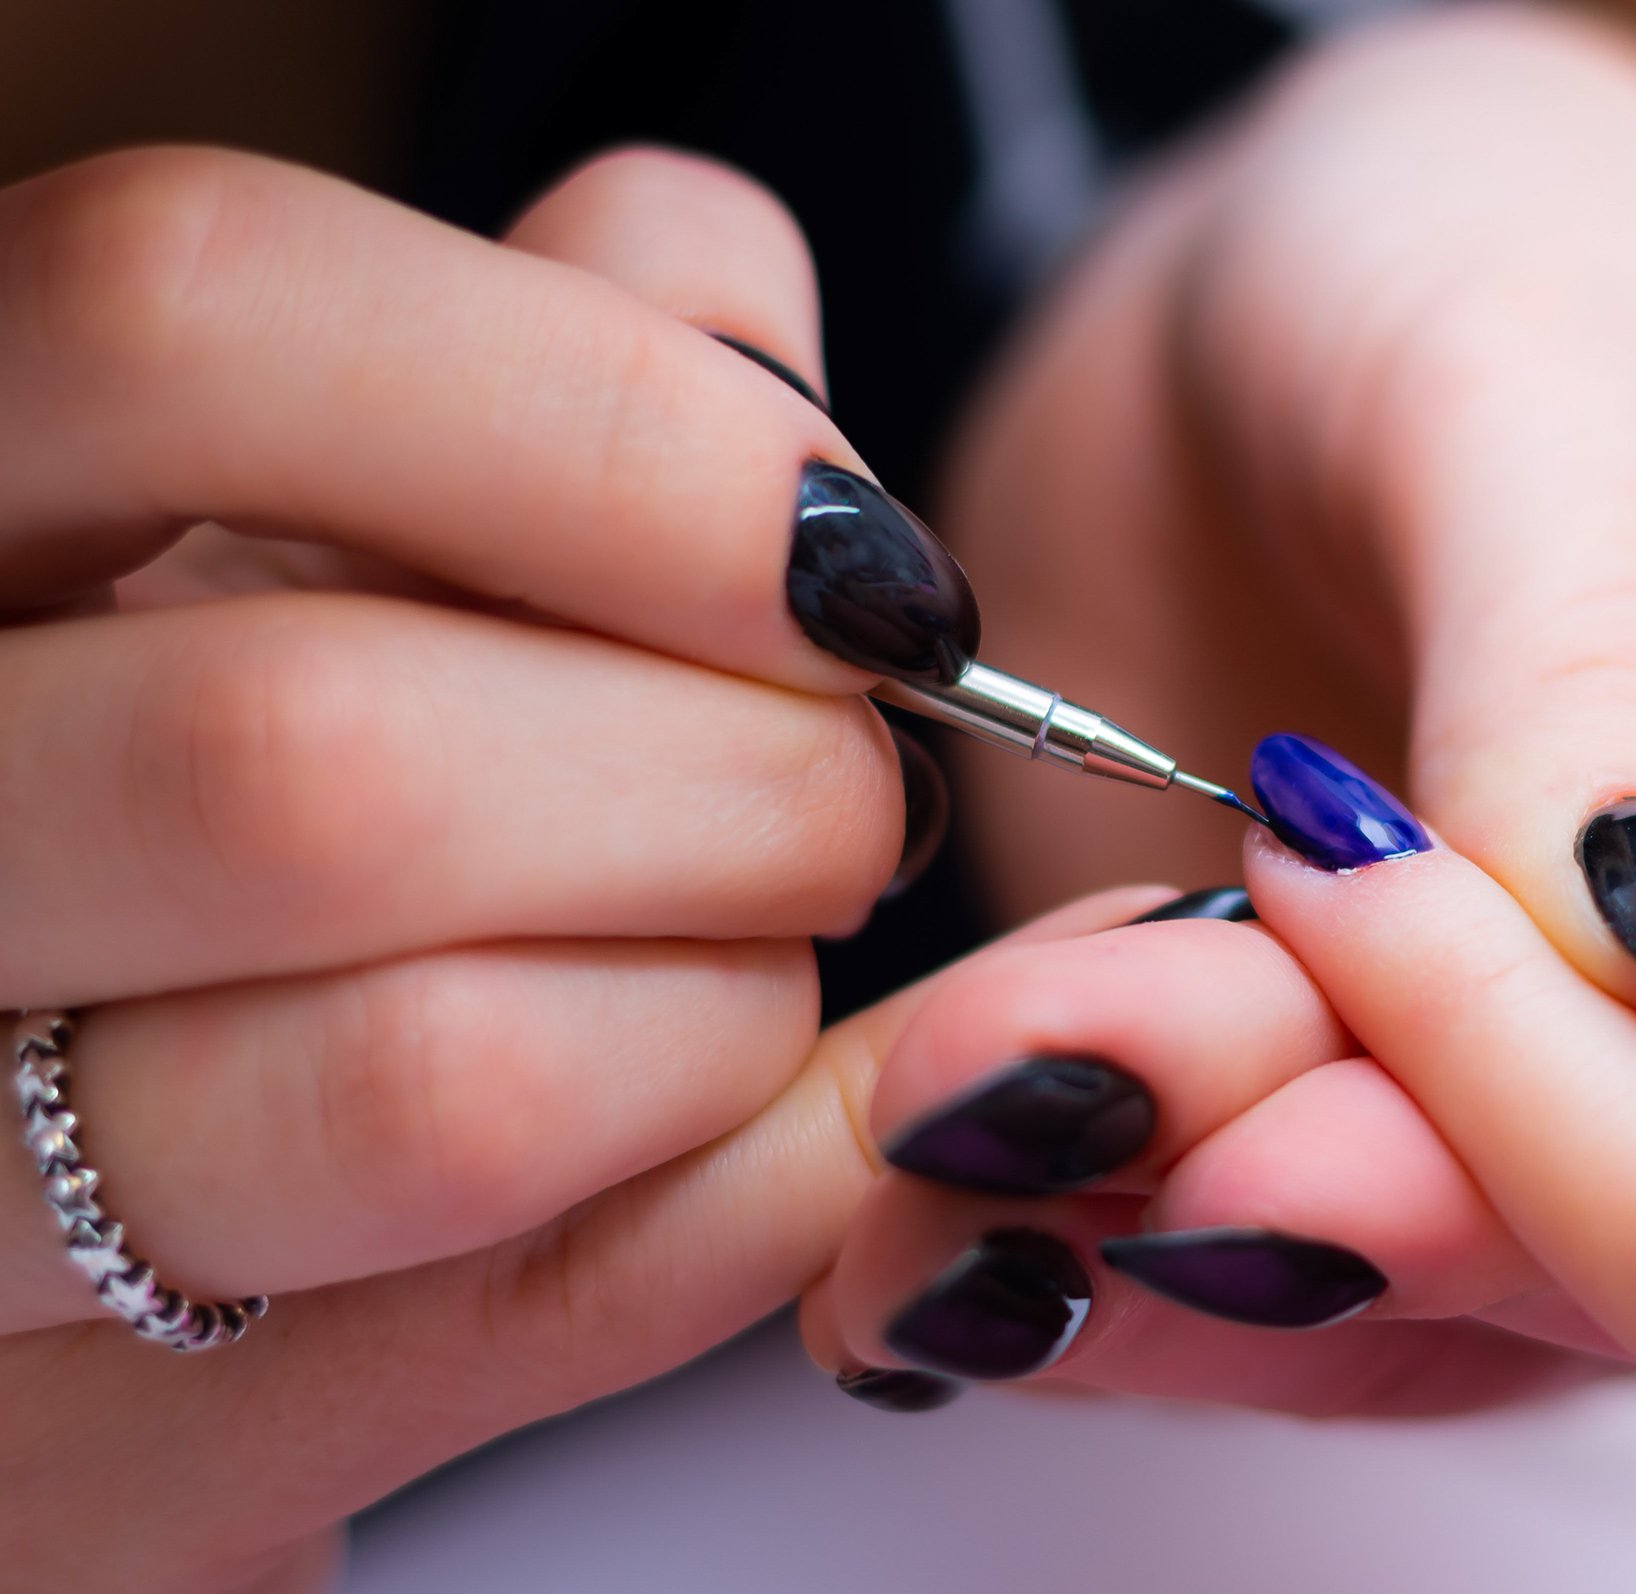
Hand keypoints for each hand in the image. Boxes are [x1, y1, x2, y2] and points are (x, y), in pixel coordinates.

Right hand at [0, 144, 967, 1588]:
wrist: (95, 1165)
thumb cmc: (249, 777)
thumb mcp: (343, 511)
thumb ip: (550, 353)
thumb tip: (748, 335)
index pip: (186, 318)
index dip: (603, 422)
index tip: (847, 556)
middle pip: (327, 753)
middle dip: (739, 775)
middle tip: (841, 793)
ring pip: (427, 1084)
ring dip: (725, 1008)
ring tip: (741, 962)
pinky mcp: (97, 1465)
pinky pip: (530, 1320)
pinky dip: (754, 1189)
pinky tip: (800, 1120)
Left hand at [933, 9, 1635, 1296]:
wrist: (1309, 290)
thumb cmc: (1523, 252)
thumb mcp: (1564, 388)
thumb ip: (1605, 683)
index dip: (1590, 1138)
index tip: (1331, 978)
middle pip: (1598, 1277)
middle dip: (1309, 1190)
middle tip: (1057, 1072)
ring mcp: (1568, 1129)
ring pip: (1386, 1306)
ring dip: (1142, 1237)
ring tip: (954, 1090)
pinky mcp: (1356, 1120)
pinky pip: (1233, 1249)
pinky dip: (1077, 1222)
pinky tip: (939, 1147)